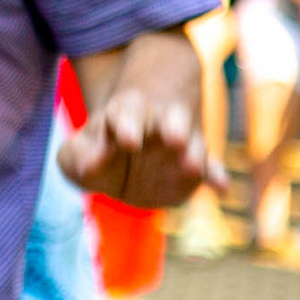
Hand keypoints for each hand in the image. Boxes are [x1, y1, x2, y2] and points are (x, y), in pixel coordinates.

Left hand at [59, 88, 227, 207]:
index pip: (125, 114)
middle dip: (171, 128)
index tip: (126, 141)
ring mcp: (180, 140)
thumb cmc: (103, 144)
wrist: (136, 134)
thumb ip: (77, 158)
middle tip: (174, 139)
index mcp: (125, 112)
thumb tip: (89, 167)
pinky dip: (215, 176)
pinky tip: (221, 188)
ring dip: (193, 153)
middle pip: (166, 120)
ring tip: (192, 165)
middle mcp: (157, 122)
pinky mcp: (195, 161)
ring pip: (191, 142)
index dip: (127, 126)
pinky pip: (208, 167)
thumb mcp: (81, 146)